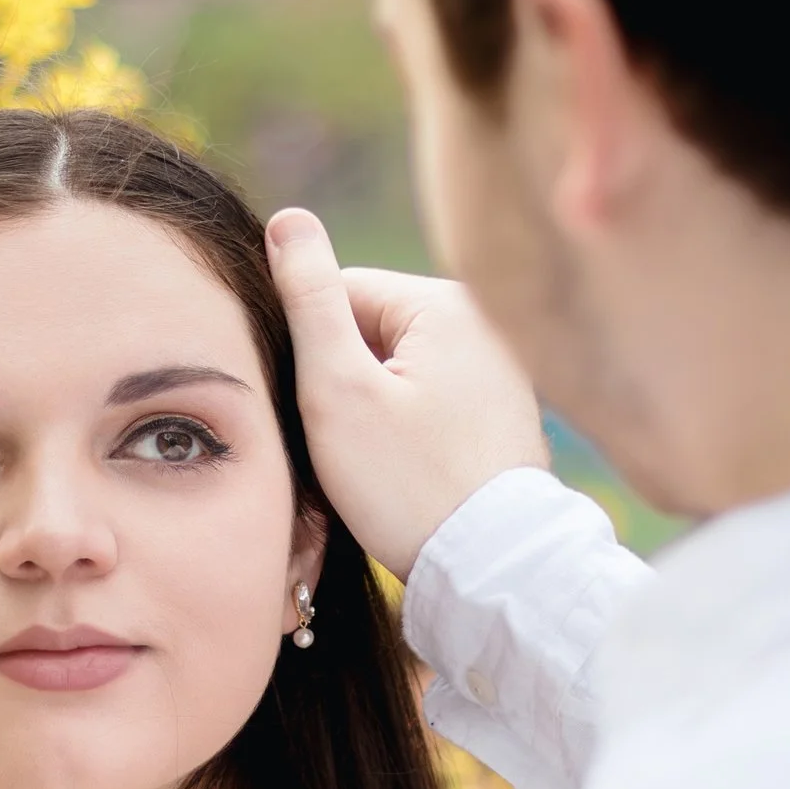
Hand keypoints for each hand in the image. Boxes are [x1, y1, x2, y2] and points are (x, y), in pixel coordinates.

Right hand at [268, 208, 548, 579]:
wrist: (491, 569)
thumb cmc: (407, 483)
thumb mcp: (338, 388)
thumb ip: (309, 298)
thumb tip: (288, 219)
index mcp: (444, 303)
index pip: (338, 294)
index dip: (307, 352)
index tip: (313, 409)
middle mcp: (483, 323)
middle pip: (370, 333)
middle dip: (342, 383)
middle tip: (344, 448)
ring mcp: (498, 370)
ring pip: (397, 373)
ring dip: (370, 411)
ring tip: (375, 468)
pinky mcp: (501, 414)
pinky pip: (429, 404)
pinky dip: (406, 433)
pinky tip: (405, 476)